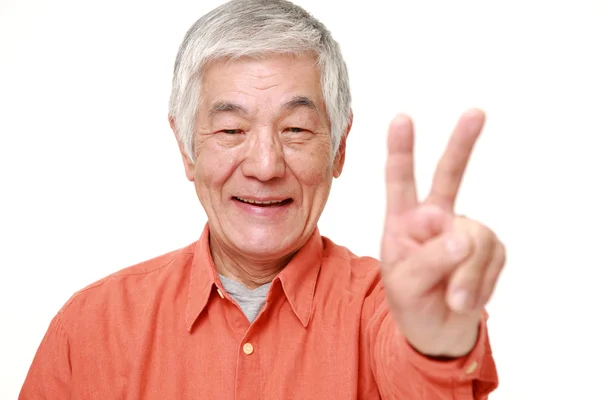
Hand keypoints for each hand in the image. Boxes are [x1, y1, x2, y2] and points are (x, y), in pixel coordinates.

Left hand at [380, 109, 505, 357]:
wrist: (437, 331)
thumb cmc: (412, 301)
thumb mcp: (406, 284)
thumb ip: (431, 259)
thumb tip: (466, 237)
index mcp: (403, 221)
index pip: (400, 182)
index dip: (401, 151)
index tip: (402, 118)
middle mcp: (435, 218)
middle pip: (449, 176)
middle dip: (462, 144)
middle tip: (476, 113)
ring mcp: (463, 231)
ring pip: (477, 238)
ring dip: (468, 275)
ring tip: (454, 298)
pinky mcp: (488, 248)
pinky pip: (493, 258)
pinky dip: (481, 283)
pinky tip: (466, 297)